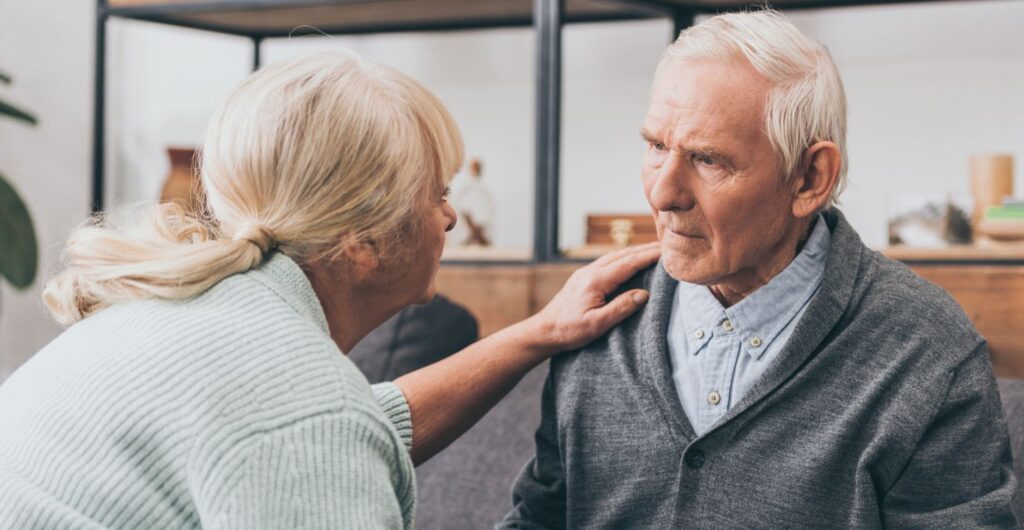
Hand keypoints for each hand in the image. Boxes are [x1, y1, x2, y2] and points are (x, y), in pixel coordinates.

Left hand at [524, 242, 659, 356]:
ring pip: (615, 256)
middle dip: (646, 249)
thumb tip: (644, 294)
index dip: (649, 256)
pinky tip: (630, 261)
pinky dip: (624, 258)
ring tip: (654, 250)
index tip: (668, 251)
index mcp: (596, 280)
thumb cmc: (569, 330)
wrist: (543, 331)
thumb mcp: (597, 324)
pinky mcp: (583, 278)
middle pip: (624, 254)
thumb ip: (621, 308)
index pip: (629, 263)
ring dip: (635, 251)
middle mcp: (590, 271)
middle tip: (668, 246)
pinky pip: (608, 262)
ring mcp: (585, 273)